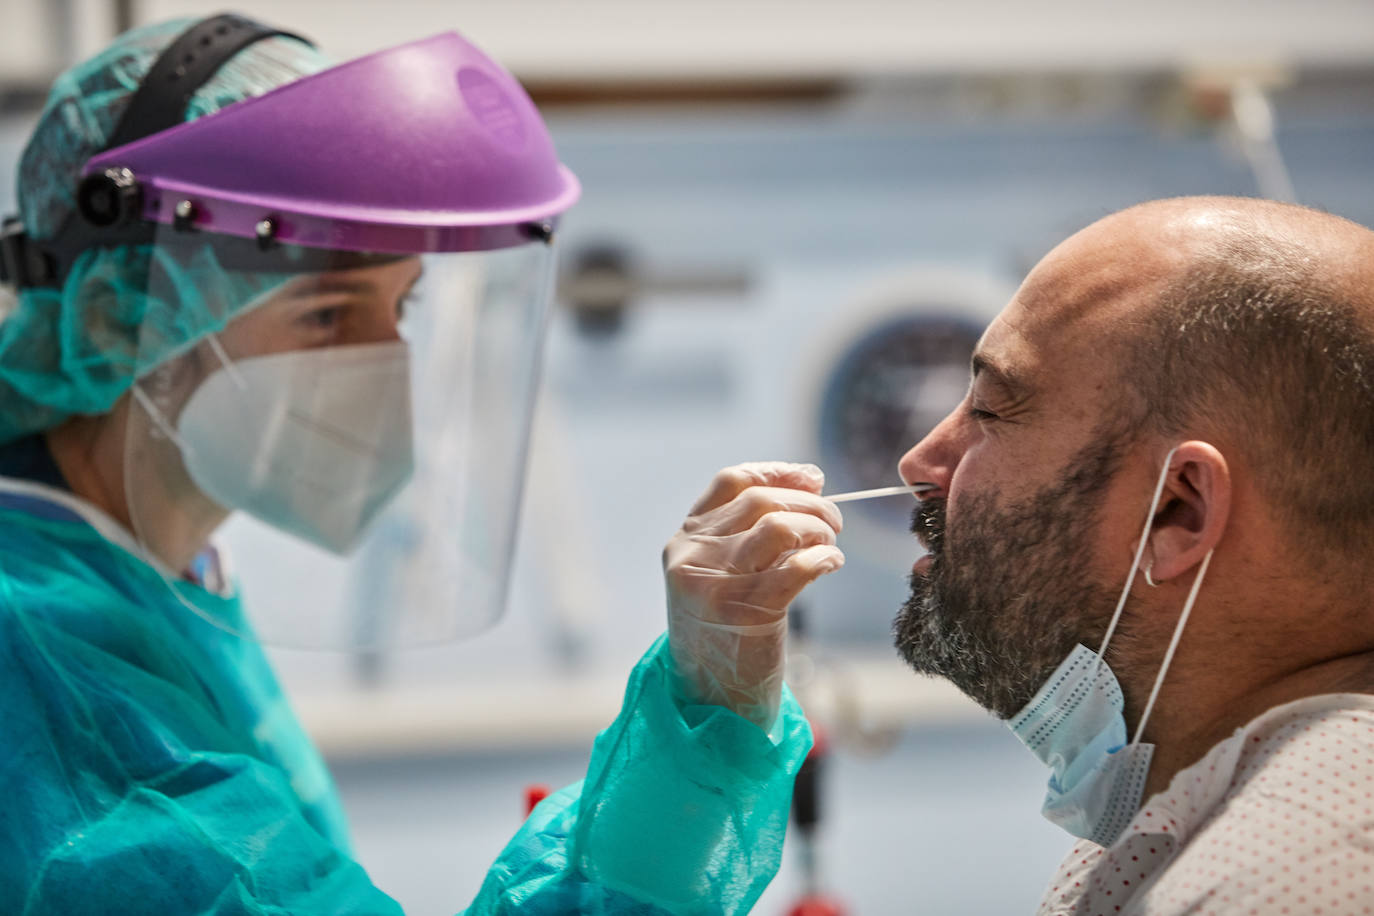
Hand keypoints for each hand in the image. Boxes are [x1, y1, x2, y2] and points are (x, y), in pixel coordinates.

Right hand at [663, 461, 843, 729]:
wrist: (710, 700)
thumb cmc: (724, 635)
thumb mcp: (717, 577)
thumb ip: (743, 537)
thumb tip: (807, 487)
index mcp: (685, 541)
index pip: (731, 481)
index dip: (777, 472)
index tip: (813, 478)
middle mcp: (693, 557)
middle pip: (761, 501)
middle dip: (809, 503)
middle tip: (835, 520)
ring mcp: (716, 584)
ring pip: (778, 527)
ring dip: (817, 527)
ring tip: (831, 542)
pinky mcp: (745, 612)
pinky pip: (797, 567)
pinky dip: (824, 558)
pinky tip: (832, 563)